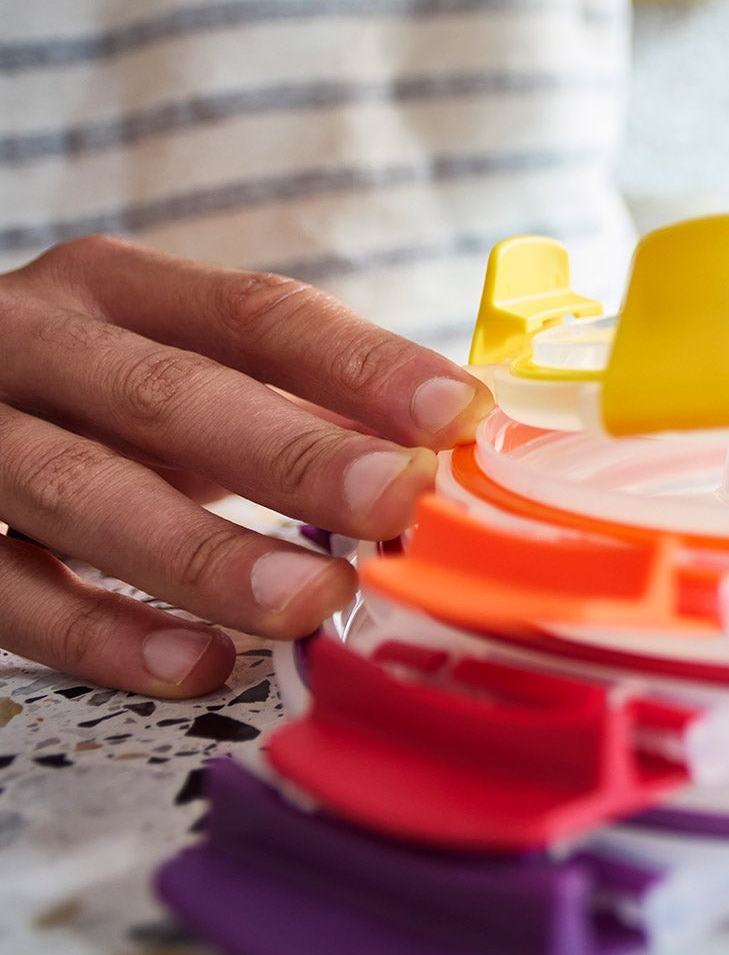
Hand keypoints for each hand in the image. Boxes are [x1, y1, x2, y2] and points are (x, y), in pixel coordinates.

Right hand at [0, 238, 491, 695]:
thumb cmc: (90, 402)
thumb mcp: (177, 372)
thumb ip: (299, 400)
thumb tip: (455, 449)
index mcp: (115, 288)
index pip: (253, 313)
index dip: (358, 363)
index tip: (458, 413)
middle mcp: (30, 341)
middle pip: (166, 393)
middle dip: (290, 452)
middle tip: (396, 501)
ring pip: (78, 490)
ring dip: (201, 552)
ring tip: (310, 601)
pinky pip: (5, 588)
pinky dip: (101, 633)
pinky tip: (196, 665)